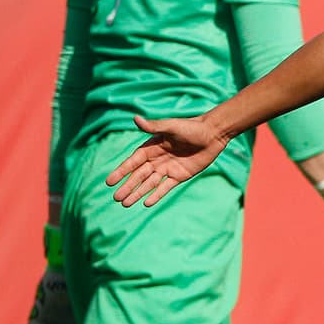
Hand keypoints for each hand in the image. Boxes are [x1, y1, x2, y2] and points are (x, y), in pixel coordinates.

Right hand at [107, 115, 227, 206]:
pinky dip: (156, 195)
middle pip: (139, 175)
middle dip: (127, 186)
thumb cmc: (192, 127)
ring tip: (125, 204)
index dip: (121, 172)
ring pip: (149, 183)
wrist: (213, 134)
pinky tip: (146, 203)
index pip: (133, 162)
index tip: (109, 182)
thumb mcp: (171, 126)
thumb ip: (154, 126)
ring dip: (138, 193)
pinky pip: (165, 187)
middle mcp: (157, 159)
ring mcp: (168, 168)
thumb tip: (135, 119)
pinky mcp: (180, 175)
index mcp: (152, 147)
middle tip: (116, 198)